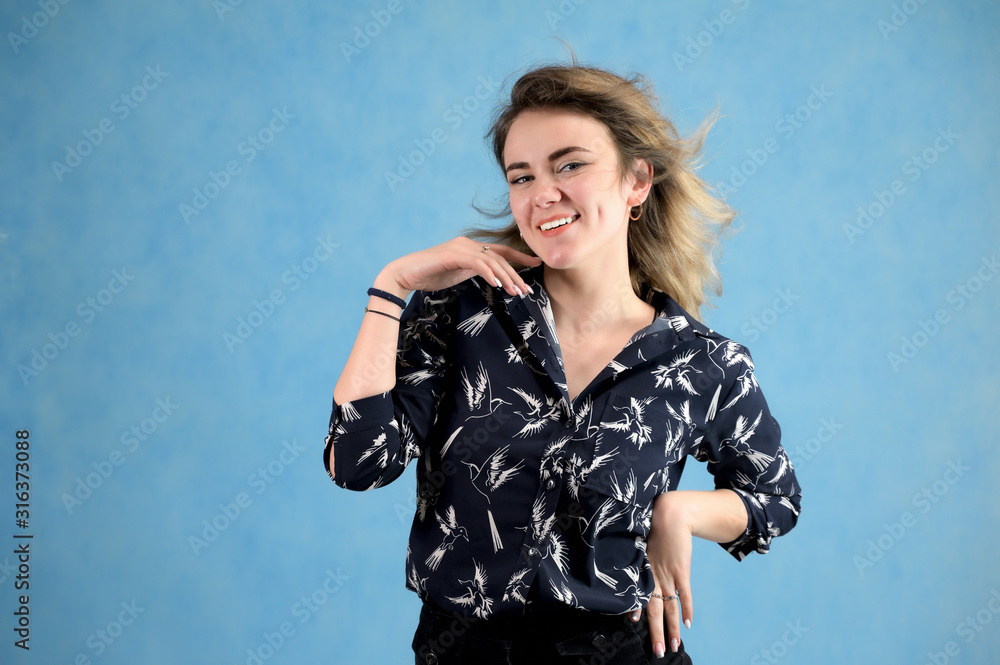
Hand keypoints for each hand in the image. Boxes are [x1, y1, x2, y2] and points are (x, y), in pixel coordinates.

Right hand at [376, 237, 540, 299]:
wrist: (404, 274)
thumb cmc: (429, 275)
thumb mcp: (457, 272)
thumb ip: (473, 271)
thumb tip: (491, 278)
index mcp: (470, 247)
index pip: (500, 251)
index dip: (519, 257)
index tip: (536, 264)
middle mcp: (468, 244)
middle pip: (499, 257)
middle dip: (516, 274)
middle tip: (527, 290)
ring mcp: (460, 247)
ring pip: (492, 261)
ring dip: (506, 277)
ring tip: (516, 292)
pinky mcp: (453, 255)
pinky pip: (477, 263)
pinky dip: (490, 274)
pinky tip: (498, 285)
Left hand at [644, 492, 693, 657]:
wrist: (669, 513)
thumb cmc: (651, 528)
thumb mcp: (638, 545)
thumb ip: (635, 560)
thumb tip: (627, 570)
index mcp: (640, 571)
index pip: (637, 597)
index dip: (635, 610)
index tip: (632, 623)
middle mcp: (652, 577)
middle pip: (654, 611)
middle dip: (656, 633)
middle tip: (659, 652)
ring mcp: (667, 575)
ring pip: (669, 608)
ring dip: (673, 629)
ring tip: (674, 646)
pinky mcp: (681, 570)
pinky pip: (684, 594)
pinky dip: (687, 609)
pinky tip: (689, 623)